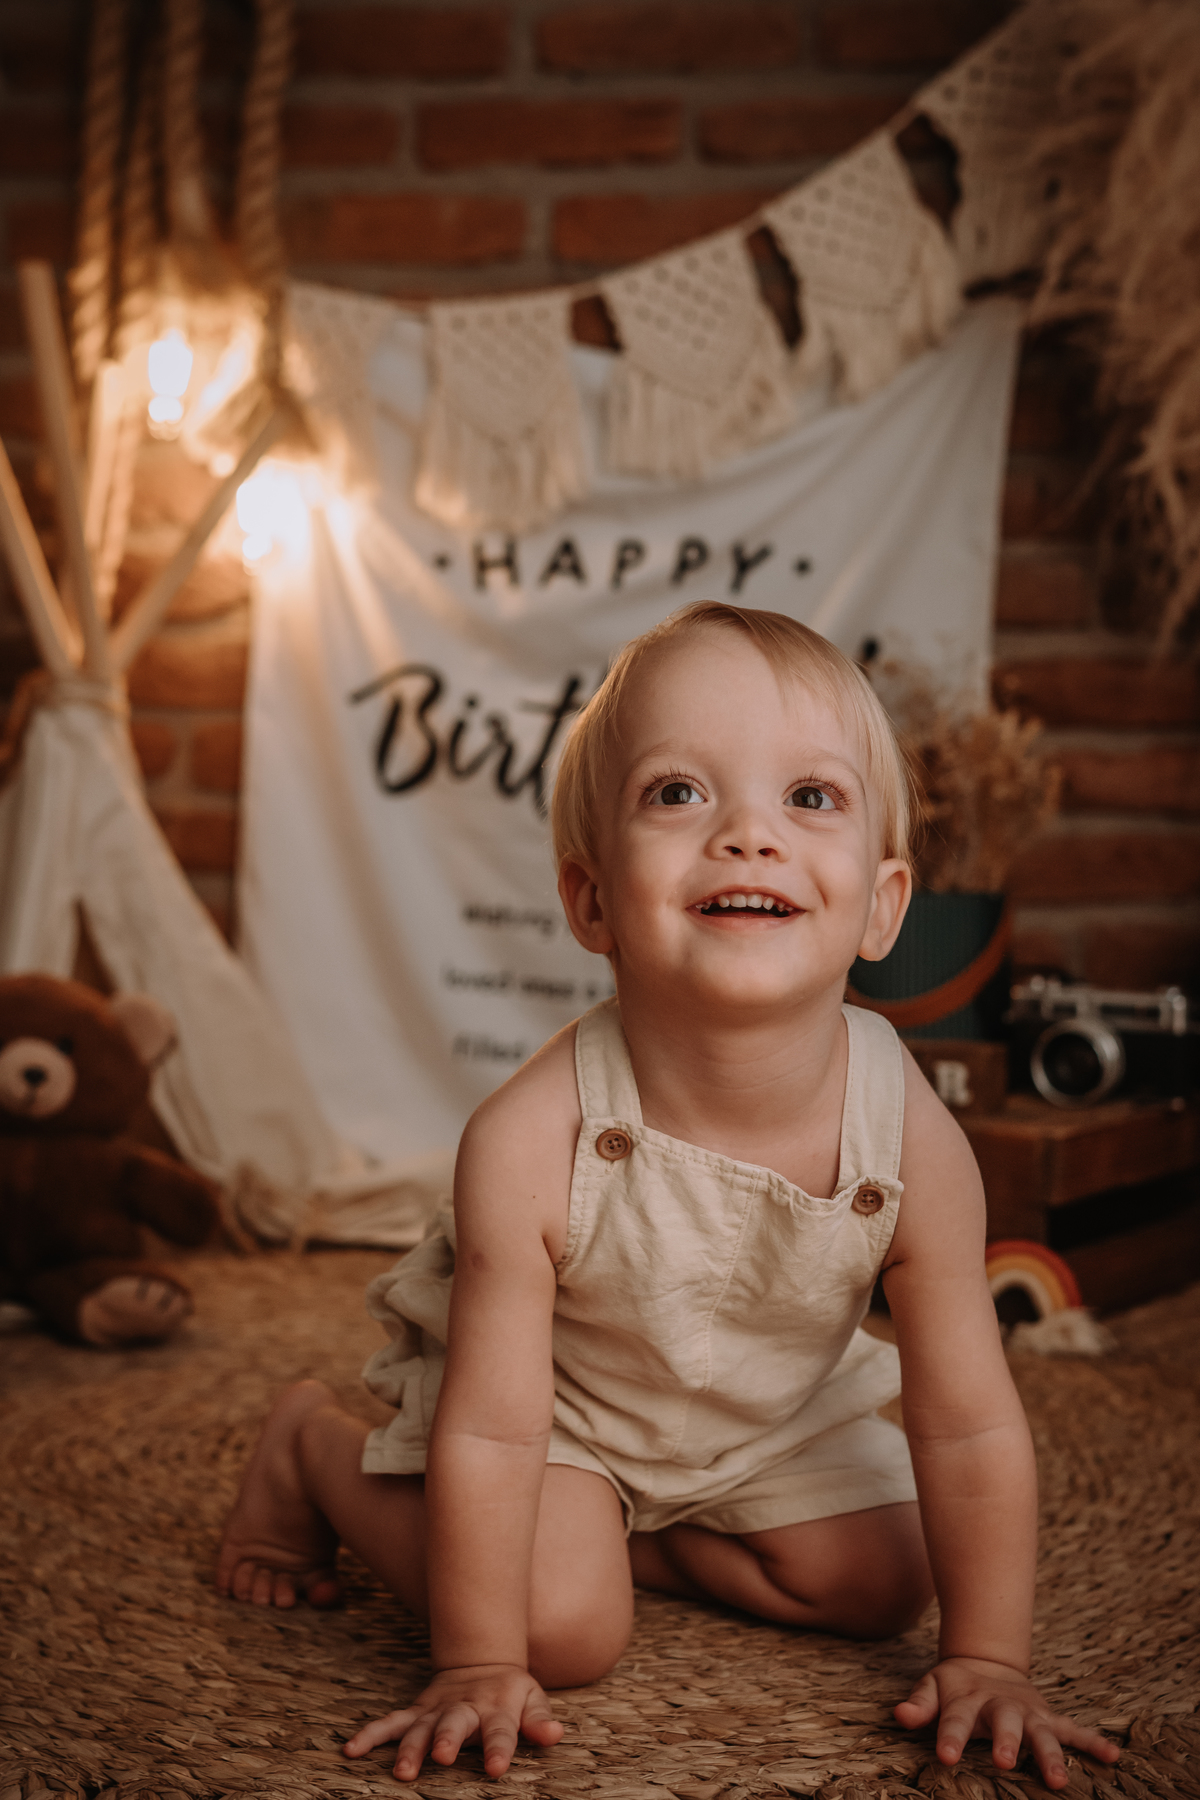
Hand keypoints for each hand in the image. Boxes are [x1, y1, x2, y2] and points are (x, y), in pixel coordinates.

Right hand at [344, 1662, 563, 1779]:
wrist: (481, 1661)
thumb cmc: (511, 1692)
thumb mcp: (532, 1700)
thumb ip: (540, 1720)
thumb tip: (555, 1734)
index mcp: (496, 1708)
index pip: (500, 1730)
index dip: (499, 1748)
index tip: (496, 1768)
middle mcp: (464, 1709)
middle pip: (455, 1724)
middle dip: (447, 1740)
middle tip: (442, 1757)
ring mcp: (437, 1710)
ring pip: (420, 1727)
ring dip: (409, 1746)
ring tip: (401, 1770)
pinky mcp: (417, 1712)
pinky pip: (391, 1722)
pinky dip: (371, 1734)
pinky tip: (351, 1749)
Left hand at [894, 1657, 1119, 1790]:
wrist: (986, 1659)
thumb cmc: (955, 1685)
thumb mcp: (932, 1687)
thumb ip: (919, 1704)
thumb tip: (899, 1715)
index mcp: (968, 1701)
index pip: (955, 1720)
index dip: (950, 1738)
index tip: (946, 1758)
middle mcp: (1001, 1707)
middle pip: (1005, 1724)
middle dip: (1006, 1742)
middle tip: (1003, 1761)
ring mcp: (1028, 1712)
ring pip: (1043, 1733)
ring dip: (1051, 1754)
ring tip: (1058, 1780)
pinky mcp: (1047, 1717)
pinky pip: (1073, 1730)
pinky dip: (1093, 1742)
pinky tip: (1112, 1756)